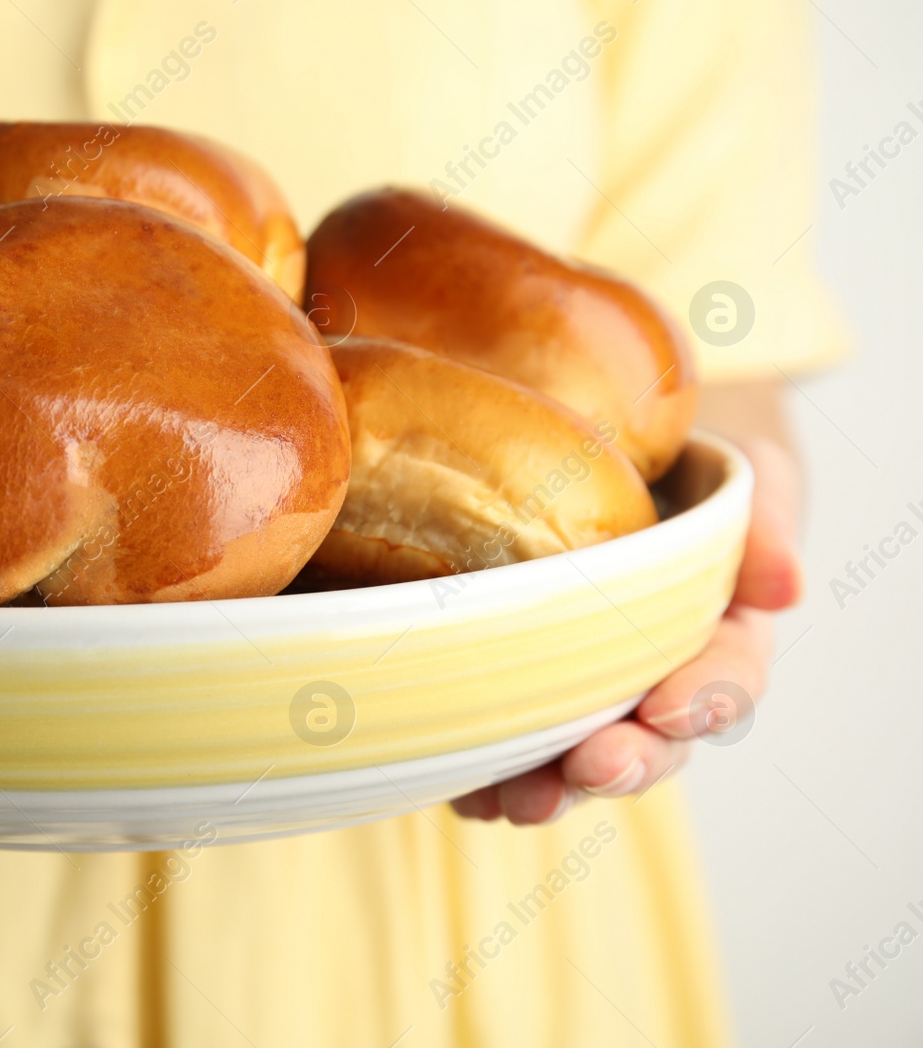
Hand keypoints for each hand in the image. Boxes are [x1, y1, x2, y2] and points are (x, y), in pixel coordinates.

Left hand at [452, 437, 801, 824]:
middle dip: (627, 762)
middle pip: (655, 740)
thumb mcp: (741, 470)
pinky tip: (463, 792)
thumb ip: (763, 522)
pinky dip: (489, 776)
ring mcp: (592, 695)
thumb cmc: (686, 465)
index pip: (727, 679)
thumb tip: (785, 588)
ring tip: (516, 803)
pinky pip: (513, 748)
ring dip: (553, 786)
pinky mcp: (527, 695)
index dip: (704, 701)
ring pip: (581, 758)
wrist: (619, 444)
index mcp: (722, 632)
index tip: (669, 711)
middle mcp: (659, 679)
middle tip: (593, 769)